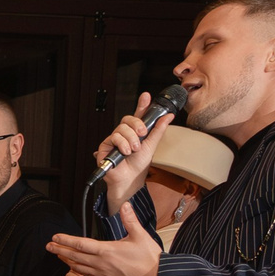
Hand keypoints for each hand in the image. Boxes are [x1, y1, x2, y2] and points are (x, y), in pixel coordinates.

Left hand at [48, 203, 161, 275]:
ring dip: (67, 260)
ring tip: (58, 255)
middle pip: (74, 256)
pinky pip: (87, 275)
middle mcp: (101, 264)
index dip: (66, 240)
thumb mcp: (140, 236)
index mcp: (107, 251)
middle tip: (49, 246)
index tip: (55, 237)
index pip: (80, 244)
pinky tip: (74, 267)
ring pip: (78, 267)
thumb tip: (125, 205)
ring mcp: (102, 274)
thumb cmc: (150, 259)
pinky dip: (77, 270)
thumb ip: (130, 220)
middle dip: (60, 250)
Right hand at [91, 91, 168, 212]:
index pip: (139, 115)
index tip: (146, 96)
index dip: (141, 104)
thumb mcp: (152, 145)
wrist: (129, 179)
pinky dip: (122, 144)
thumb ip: (158, 130)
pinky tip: (125, 152)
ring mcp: (115, 138)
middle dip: (137, 125)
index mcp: (136, 132)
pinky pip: (114, 136)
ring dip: (131, 139)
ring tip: (134, 150)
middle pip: (128, 119)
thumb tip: (168, 116)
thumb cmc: (138, 165)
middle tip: (143, 134)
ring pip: (122, 128)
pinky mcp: (106, 145)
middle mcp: (125, 133)